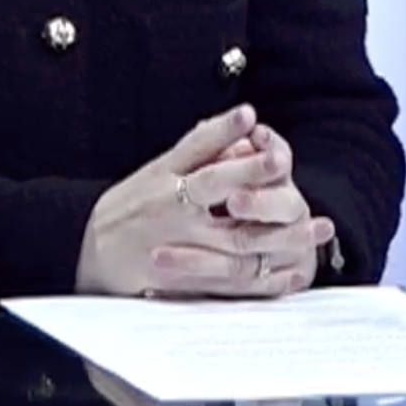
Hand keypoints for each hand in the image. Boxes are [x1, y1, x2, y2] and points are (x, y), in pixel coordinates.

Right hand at [76, 106, 335, 300]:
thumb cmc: (132, 202)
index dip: (247, 169)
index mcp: (171, 191)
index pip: (214, 178)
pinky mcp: (187, 288)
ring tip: (317, 233)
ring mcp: (184, 261)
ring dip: (283, 249)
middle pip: (234, 227)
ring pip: (239, 261)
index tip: (281, 159)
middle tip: (315, 211)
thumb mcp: (161, 165)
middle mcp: (180, 228)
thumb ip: (205, 142)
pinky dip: (266, 282)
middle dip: (278, 218)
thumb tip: (248, 116)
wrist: (88, 251)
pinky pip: (233, 289)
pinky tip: (295, 273)